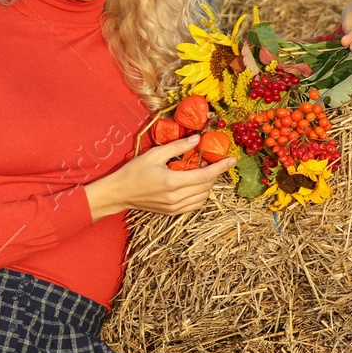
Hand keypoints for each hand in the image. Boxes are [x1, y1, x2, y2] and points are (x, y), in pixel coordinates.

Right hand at [84, 136, 235, 219]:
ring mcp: (175, 207)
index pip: (205, 176)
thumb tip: (197, 139)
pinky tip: (195, 184)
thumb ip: (177, 147)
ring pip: (203, 198)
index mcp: (172, 182)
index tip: (232, 160)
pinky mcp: (172, 212)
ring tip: (203, 172)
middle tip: (214, 161)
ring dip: (207, 185)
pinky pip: (194, 205)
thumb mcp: (154, 154)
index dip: (221, 168)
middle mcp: (176, 198)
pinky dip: (200, 195)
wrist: (119, 194)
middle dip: (214, 174)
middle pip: (206, 187)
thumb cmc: (133, 172)